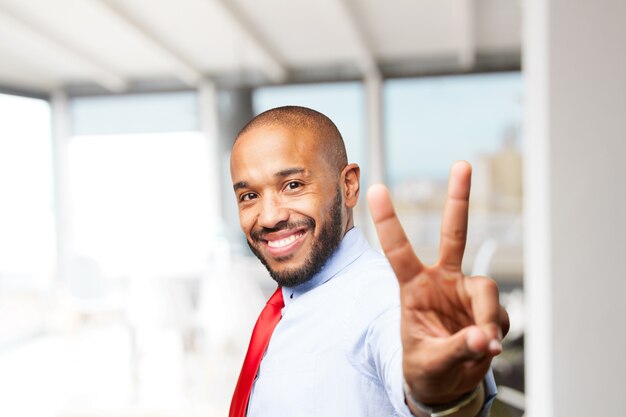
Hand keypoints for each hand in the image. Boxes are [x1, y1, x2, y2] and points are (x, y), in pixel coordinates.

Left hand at [367, 161, 508, 405]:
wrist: (444, 384)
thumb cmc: (425, 367)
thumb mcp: (430, 362)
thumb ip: (456, 349)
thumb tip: (484, 338)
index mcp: (413, 288)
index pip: (398, 250)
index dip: (388, 220)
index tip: (375, 187)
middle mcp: (441, 281)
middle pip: (454, 234)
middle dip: (459, 200)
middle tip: (462, 165)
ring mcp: (466, 292)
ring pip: (486, 288)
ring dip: (487, 317)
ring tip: (481, 345)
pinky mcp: (487, 307)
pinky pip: (498, 315)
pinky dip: (495, 333)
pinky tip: (484, 347)